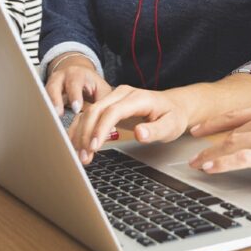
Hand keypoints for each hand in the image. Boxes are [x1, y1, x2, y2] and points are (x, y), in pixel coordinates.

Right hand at [45, 55, 112, 115]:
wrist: (78, 73)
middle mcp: (61, 77)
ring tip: (50, 120)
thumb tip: (106, 117)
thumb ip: (103, 100)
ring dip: (47, 108)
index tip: (77, 108)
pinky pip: (42, 102)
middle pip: (54, 87)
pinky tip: (47, 122)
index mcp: (77, 74)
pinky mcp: (46, 94)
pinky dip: (44, 112)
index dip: (75, 95)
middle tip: (58, 114)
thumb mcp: (101, 88)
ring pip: (45, 94)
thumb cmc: (91, 83)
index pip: (75, 83)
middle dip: (55, 100)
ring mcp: (51, 85)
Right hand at [68, 86, 190, 163]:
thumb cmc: (173, 115)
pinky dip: (80, 130)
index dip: (101, 128)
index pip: (113, 111)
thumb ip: (156, 130)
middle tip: (83, 156)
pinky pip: (89, 115)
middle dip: (86, 134)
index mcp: (138, 97)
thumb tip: (140, 133)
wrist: (173, 105)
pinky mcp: (108, 105)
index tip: (94, 146)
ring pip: (89, 112)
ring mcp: (113, 97)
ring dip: (80, 134)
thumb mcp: (171, 125)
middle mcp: (122, 93)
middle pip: (96, 110)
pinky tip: (77, 145)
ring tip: (79, 155)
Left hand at [187, 100, 250, 189]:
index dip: (214, 123)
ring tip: (197, 165)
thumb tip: (245, 140)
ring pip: (235, 143)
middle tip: (193, 157)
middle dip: (210, 146)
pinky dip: (224, 163)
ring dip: (212, 156)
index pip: (237, 114)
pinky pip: (244, 158)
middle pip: (233, 131)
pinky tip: (211, 168)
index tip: (197, 131)